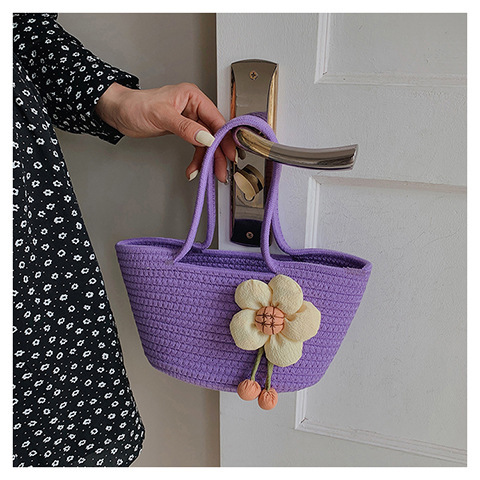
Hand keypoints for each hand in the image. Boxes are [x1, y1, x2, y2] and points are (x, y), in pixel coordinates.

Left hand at [95, 82, 236, 182]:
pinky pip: (196, 146)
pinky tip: (193, 169)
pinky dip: (196, 159)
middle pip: (214, 133)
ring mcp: (190, 119)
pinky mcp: (184, 130)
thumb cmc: (135, 106)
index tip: (230, 154)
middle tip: (221, 170)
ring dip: (207, 160)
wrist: (119, 112)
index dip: (224, 138)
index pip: (216, 119)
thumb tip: (206, 138)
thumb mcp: (161, 116)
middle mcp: (194, 107)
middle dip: (218, 153)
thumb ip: (185, 128)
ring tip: (207, 173)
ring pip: (207, 143)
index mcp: (193, 97)